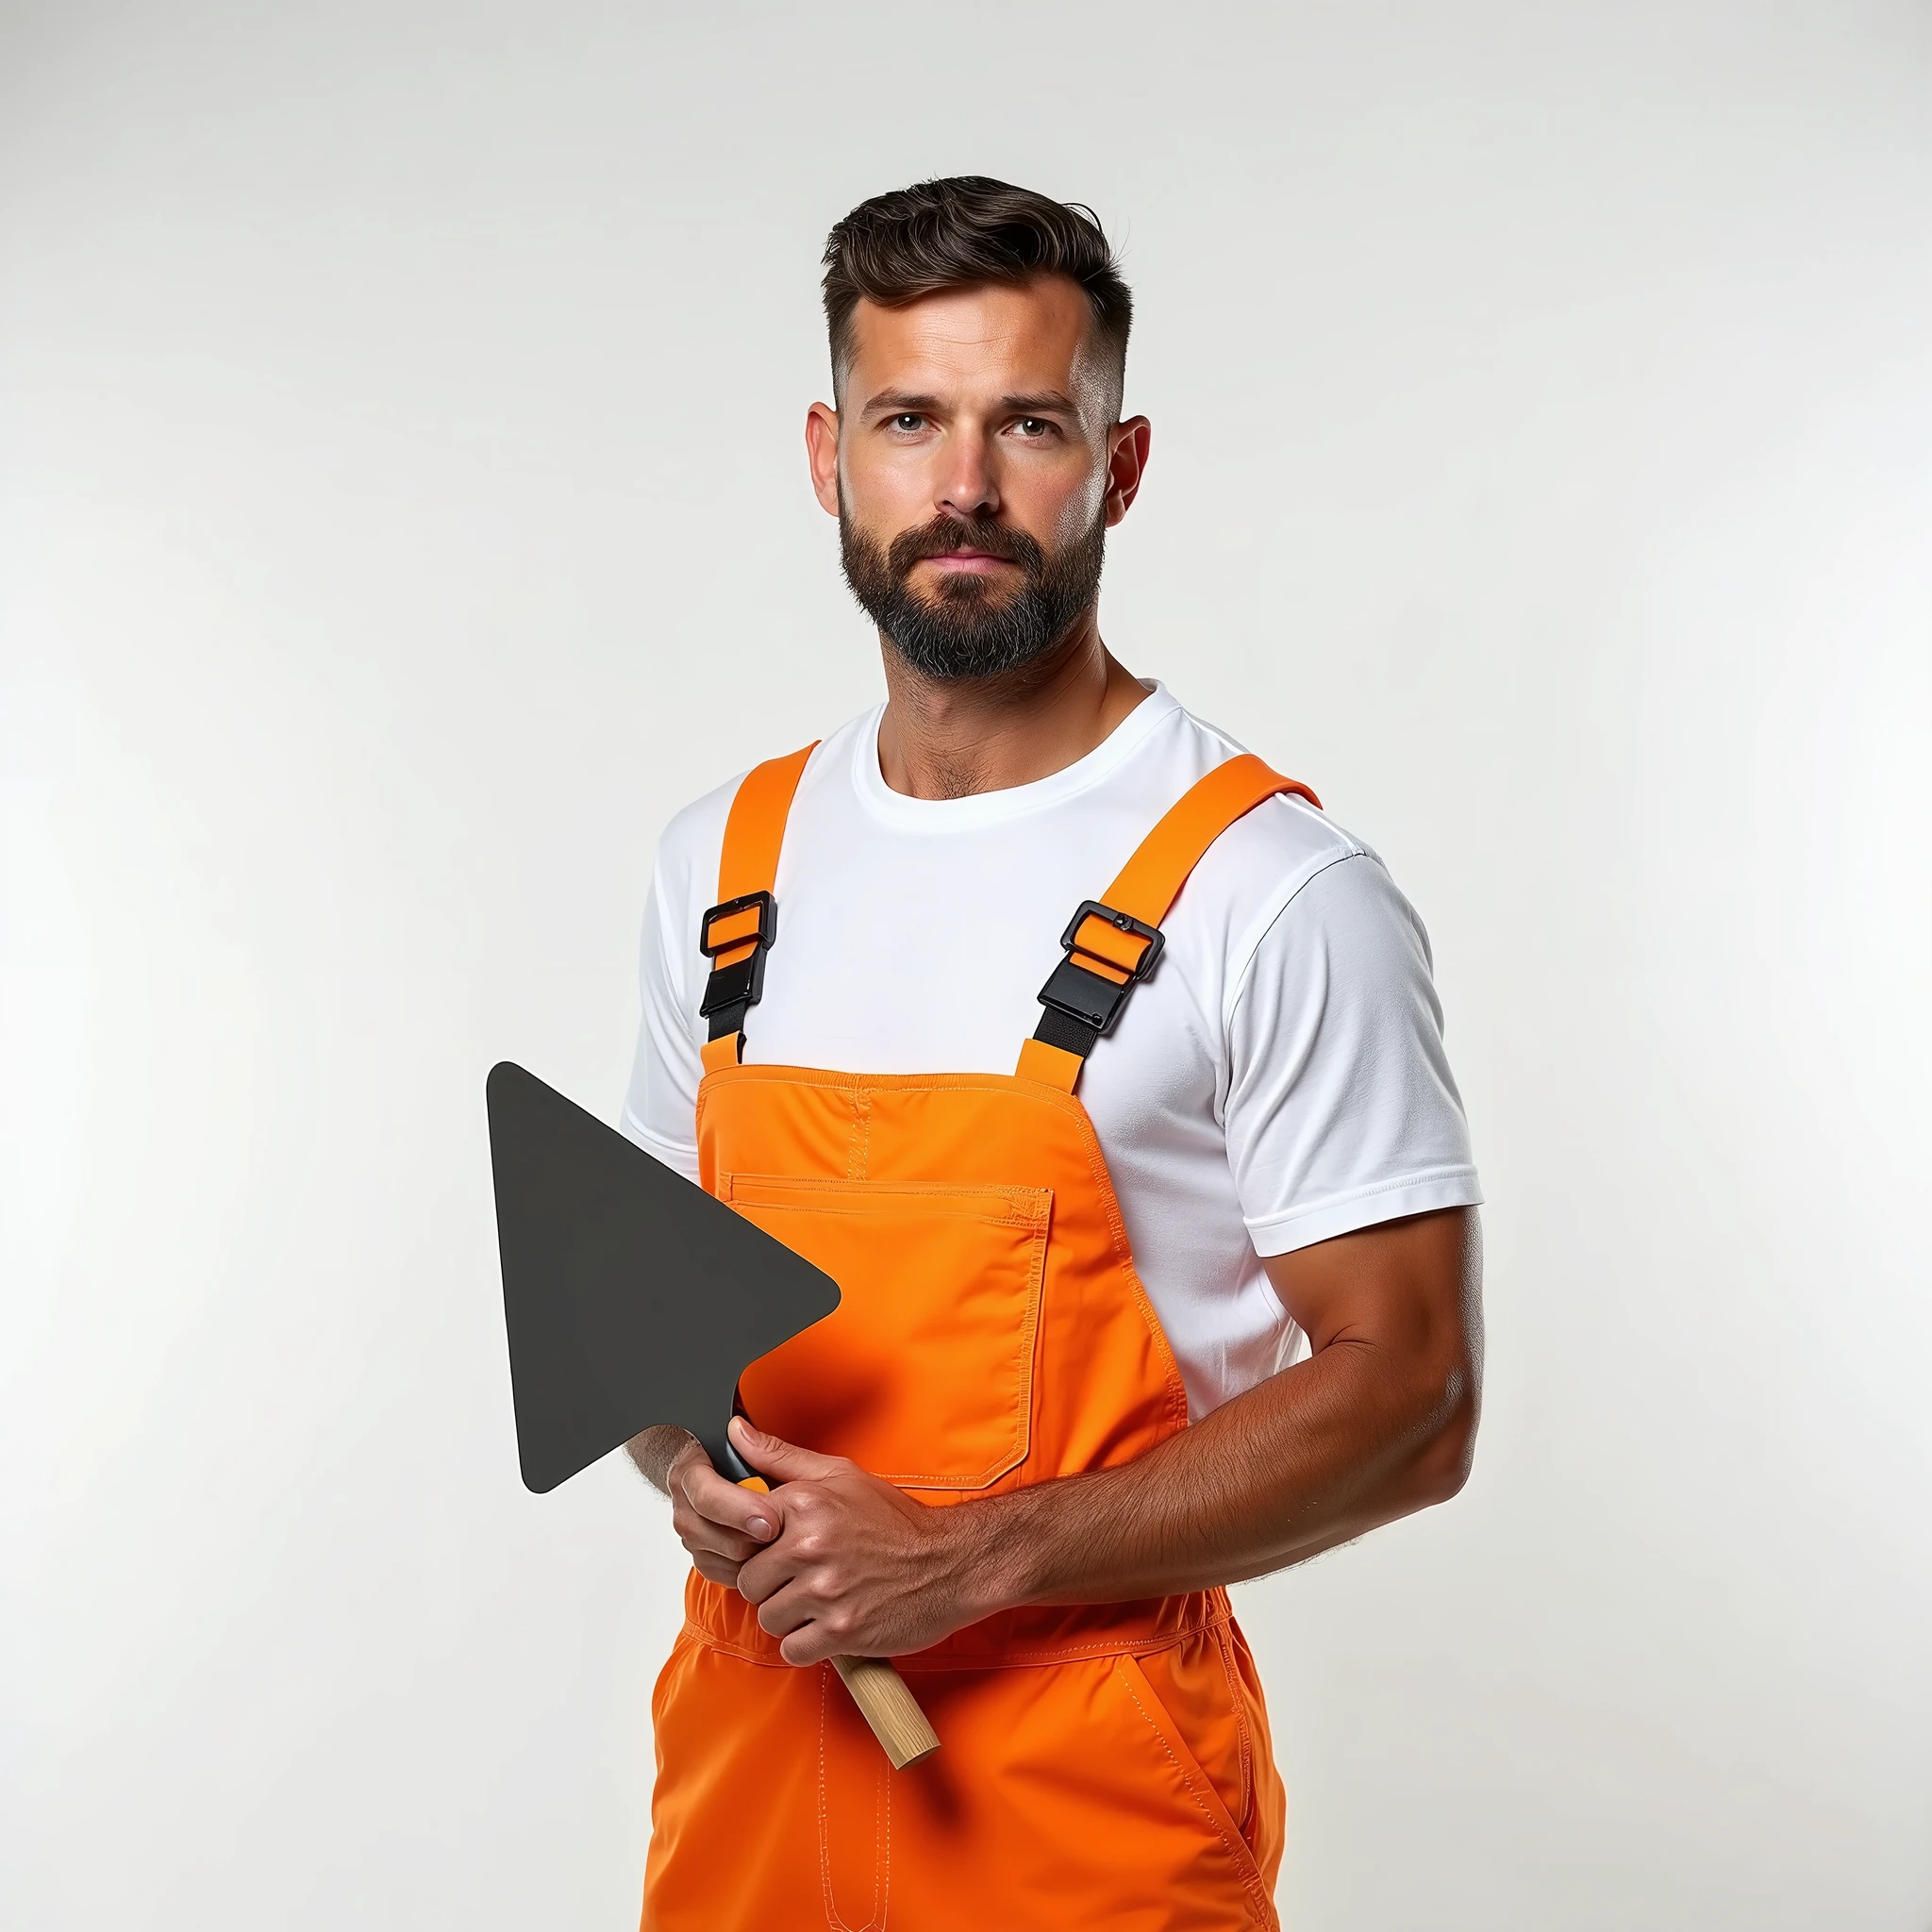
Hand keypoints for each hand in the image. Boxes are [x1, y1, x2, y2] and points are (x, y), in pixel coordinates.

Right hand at [664, 1434, 778, 1588]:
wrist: (752, 1485)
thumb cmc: (765, 1467)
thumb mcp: (781, 1456)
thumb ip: (765, 1447)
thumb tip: (739, 1429)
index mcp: (694, 1470)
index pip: (705, 1493)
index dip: (739, 1509)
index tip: (771, 1520)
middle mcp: (686, 1502)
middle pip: (704, 1530)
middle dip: (745, 1536)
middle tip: (777, 1535)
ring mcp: (693, 1531)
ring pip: (709, 1555)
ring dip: (745, 1555)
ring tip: (774, 1543)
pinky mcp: (704, 1555)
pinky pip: (718, 1572)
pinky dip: (743, 1571)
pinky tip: (763, 1556)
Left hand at [729, 1418, 1003, 1665]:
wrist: (950, 1563)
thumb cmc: (895, 1522)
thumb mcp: (841, 1475)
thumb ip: (781, 1457)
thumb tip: (737, 1432)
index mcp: (805, 1505)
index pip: (740, 1535)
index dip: (755, 1547)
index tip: (774, 1550)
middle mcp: (810, 1546)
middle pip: (750, 1583)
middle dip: (772, 1586)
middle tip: (802, 1579)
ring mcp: (825, 1592)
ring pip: (769, 1619)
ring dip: (790, 1617)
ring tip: (819, 1601)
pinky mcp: (841, 1631)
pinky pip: (792, 1649)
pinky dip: (807, 1644)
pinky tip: (829, 1624)